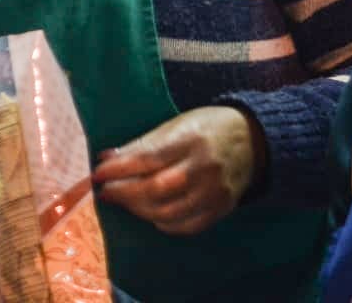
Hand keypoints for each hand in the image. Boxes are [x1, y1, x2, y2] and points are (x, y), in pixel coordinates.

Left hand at [91, 105, 264, 235]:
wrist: (254, 140)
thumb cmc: (206, 128)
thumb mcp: (175, 125)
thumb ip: (142, 144)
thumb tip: (107, 159)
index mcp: (190, 140)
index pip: (147, 159)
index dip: (119, 169)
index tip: (97, 173)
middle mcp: (204, 168)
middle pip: (156, 189)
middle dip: (124, 193)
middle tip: (105, 191)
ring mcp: (215, 192)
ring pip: (169, 211)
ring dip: (139, 209)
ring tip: (124, 201)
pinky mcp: (222, 209)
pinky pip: (188, 226)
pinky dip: (164, 223)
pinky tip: (150, 213)